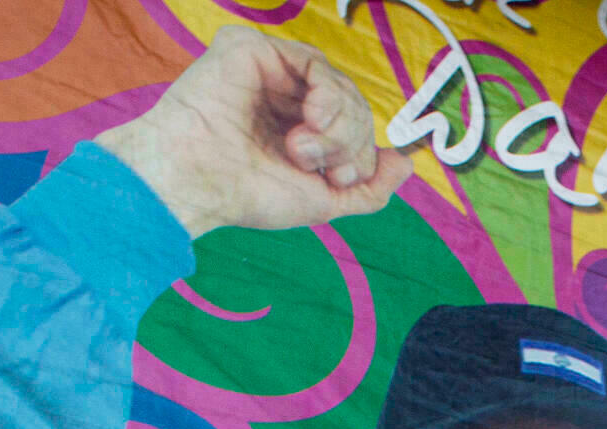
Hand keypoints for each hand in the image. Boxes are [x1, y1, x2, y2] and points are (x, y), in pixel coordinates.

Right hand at [97, 26, 411, 237]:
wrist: (199, 182)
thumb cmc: (249, 195)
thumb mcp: (323, 201)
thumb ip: (369, 187)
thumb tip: (406, 163)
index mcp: (295, 131)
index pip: (353, 129)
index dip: (359, 155)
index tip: (337, 180)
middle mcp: (283, 99)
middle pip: (352, 105)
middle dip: (350, 141)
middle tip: (320, 166)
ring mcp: (269, 71)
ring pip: (339, 85)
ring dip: (338, 125)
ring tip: (303, 150)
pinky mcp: (253, 49)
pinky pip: (315, 62)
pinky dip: (327, 94)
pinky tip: (310, 120)